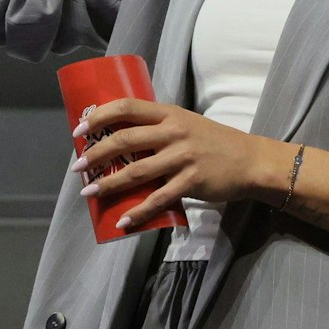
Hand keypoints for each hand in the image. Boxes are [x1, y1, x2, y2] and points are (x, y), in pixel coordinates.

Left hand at [73, 99, 278, 228]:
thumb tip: (122, 141)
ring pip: (136, 171)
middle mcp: (174, 132)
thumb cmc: (215, 142)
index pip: (127, 107)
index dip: (99, 116)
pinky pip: (158, 199)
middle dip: (95, 154)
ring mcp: (183, 157)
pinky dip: (137, 213)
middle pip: (124, 139)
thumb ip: (160, 129)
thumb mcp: (187, 124)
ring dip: (107, 184)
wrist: (250, 161)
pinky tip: (123, 221)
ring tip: (89, 192)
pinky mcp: (191, 181)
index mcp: (170, 114)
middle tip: (78, 166)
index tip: (79, 129)